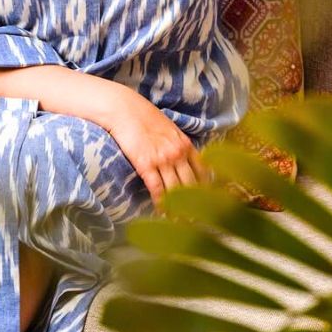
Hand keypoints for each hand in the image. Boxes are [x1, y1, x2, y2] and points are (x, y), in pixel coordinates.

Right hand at [102, 89, 212, 208]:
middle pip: (192, 184)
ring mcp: (163, 159)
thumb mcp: (168, 128)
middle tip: (198, 218)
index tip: (208, 201)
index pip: (203, 170)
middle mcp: (178, 153)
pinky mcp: (146, 164)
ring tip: (182, 222)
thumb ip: (177, 144)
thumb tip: (181, 158)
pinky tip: (163, 213)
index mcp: (185, 144)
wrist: (123, 109)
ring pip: (176, 189)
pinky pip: (158, 189)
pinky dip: (161, 203)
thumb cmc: (143, 117)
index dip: (206, 188)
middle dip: (196, 202)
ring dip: (179, 208)